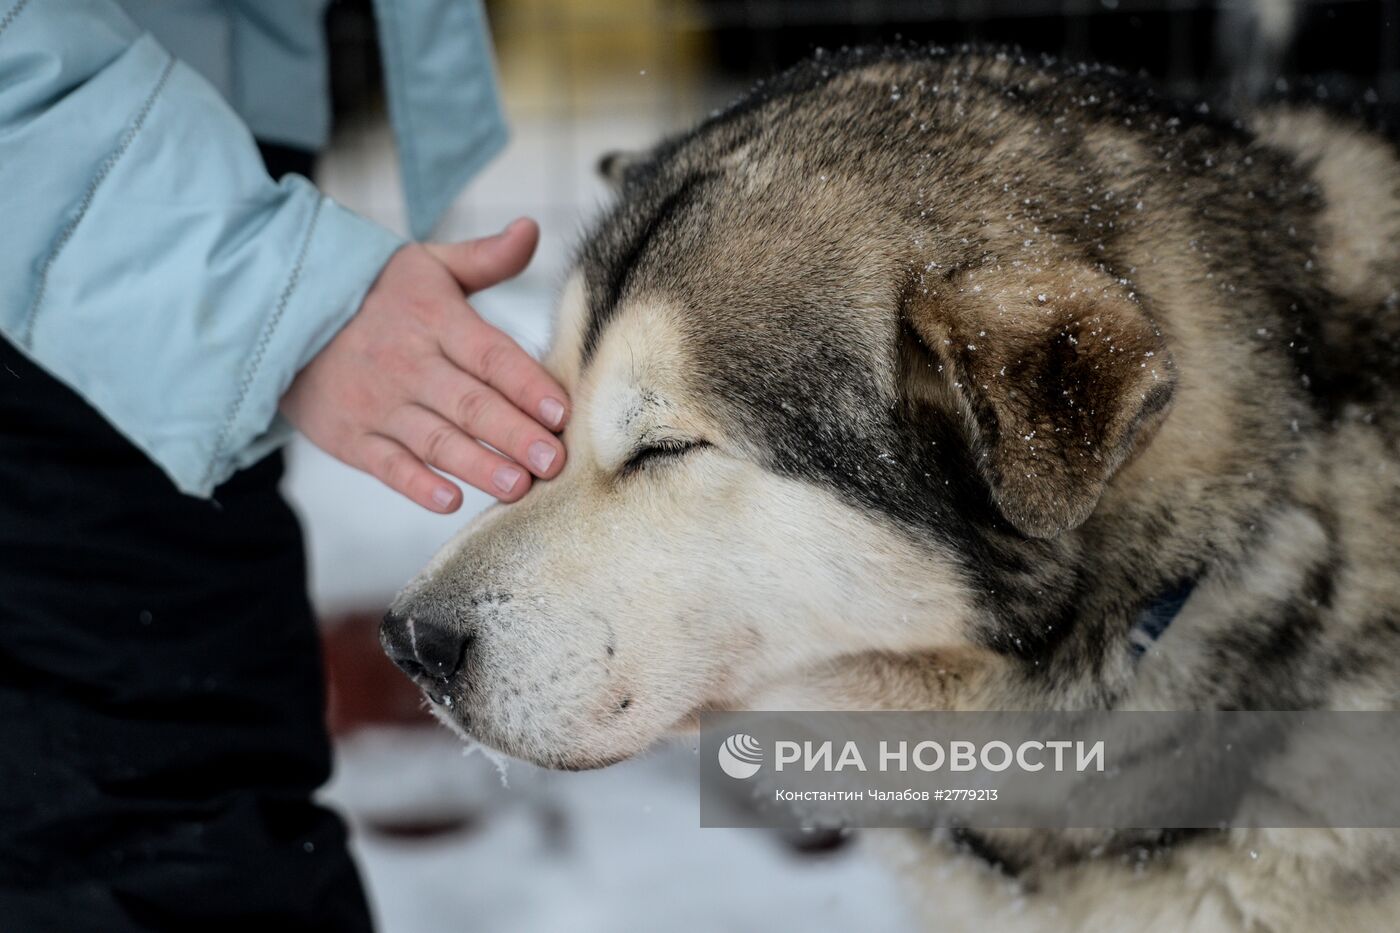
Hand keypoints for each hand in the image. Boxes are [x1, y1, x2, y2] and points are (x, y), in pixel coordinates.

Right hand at [280, 218, 568, 511]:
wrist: (281, 314)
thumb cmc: (376, 294)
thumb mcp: (427, 265)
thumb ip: (485, 257)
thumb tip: (532, 227)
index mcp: (434, 319)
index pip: (490, 354)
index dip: (526, 383)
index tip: (561, 411)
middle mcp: (408, 363)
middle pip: (470, 403)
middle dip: (515, 434)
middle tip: (555, 461)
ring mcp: (377, 403)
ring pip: (436, 440)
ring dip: (478, 465)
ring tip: (519, 486)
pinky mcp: (350, 437)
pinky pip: (387, 466)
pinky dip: (417, 485)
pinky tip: (450, 500)